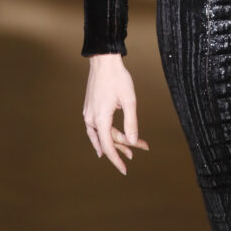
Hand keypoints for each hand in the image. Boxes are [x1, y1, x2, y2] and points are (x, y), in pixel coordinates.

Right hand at [82, 53, 149, 174]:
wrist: (104, 60)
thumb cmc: (118, 78)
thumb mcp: (129, 100)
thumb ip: (131, 123)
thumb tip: (133, 142)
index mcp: (100, 119)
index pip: (108, 147)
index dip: (116, 160)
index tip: (125, 170)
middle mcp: (91, 119)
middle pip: (107, 140)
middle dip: (124, 146)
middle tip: (142, 148)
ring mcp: (88, 114)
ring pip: (101, 134)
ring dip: (116, 140)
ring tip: (130, 149)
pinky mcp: (89, 108)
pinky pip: (96, 128)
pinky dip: (104, 135)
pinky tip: (108, 140)